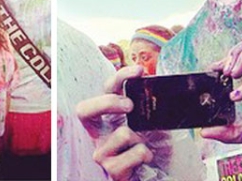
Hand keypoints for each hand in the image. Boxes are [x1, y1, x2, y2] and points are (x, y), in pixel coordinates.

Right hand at [76, 66, 151, 180]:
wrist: (158, 173)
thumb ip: (145, 105)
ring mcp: (102, 152)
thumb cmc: (150, 145)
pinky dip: (147, 154)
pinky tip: (146, 159)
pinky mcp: (112, 170)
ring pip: (122, 133)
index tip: (139, 71)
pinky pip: (135, 153)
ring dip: (141, 137)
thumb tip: (155, 85)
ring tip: (145, 145)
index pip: (106, 89)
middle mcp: (98, 133)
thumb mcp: (148, 121)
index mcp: (106, 116)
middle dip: (107, 103)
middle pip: (84, 110)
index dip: (120, 76)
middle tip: (130, 105)